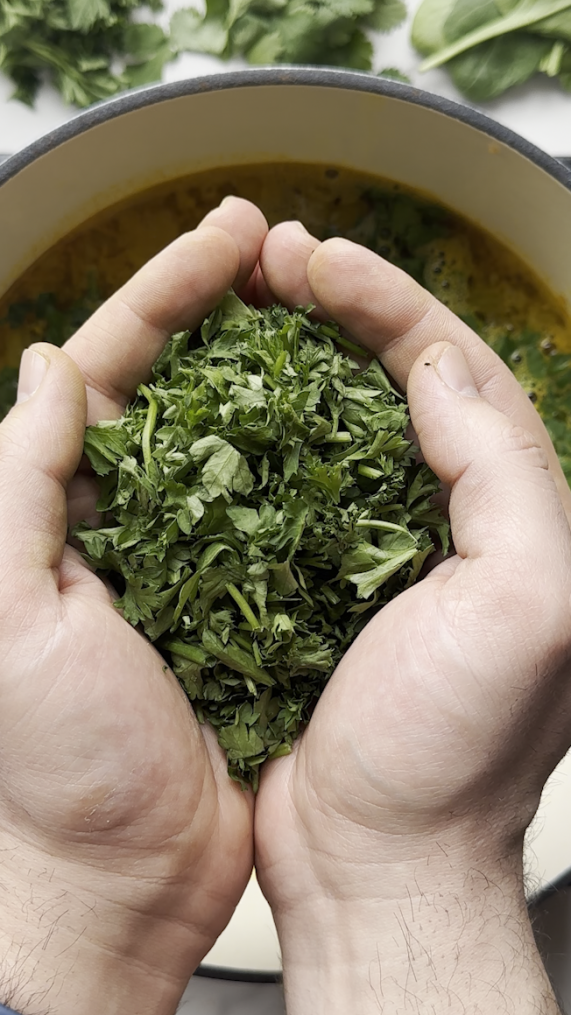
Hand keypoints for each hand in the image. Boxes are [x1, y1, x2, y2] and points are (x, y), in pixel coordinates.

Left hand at [0, 199, 266, 1014]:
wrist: (118, 878)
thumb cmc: (54, 765)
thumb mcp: (11, 616)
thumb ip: (21, 484)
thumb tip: (42, 366)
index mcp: (56, 508)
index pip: (112, 365)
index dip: (169, 291)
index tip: (230, 235)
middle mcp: (122, 519)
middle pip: (178, 381)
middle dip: (222, 304)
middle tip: (281, 245)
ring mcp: (190, 557)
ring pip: (235, 434)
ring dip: (273, 370)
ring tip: (321, 309)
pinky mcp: (244, 603)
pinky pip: (280, 513)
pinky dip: (308, 462)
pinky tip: (344, 425)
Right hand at [254, 223, 570, 1012]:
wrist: (378, 859)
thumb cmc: (453, 756)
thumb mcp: (527, 606)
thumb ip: (505, 474)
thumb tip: (441, 366)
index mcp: (516, 514)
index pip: (456, 370)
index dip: (390, 302)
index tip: (322, 259)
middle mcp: (455, 519)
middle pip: (399, 378)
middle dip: (342, 306)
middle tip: (278, 256)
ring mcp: (381, 549)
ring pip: (341, 422)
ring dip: (298, 357)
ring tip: (249, 303)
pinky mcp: (318, 582)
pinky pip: (290, 487)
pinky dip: (261, 436)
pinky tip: (226, 404)